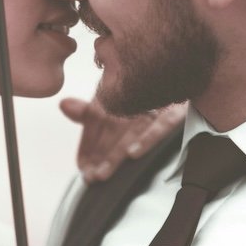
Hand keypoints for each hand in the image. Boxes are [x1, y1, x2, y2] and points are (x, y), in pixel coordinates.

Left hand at [62, 98, 185, 183]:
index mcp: (117, 95)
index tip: (81, 166)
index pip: (96, 120)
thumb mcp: (116, 103)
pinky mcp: (176, 109)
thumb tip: (64, 105)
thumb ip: (90, 111)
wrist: (182, 68)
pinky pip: (162, 124)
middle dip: (100, 156)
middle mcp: (134, 97)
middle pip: (113, 130)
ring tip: (102, 174)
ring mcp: (155, 103)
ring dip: (116, 155)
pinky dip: (148, 139)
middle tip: (89, 177)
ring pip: (131, 132)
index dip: (88, 145)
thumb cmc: (145, 95)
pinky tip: (133, 154)